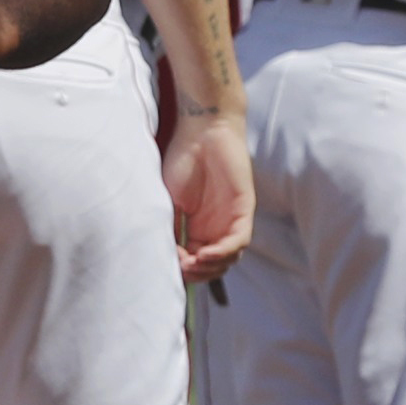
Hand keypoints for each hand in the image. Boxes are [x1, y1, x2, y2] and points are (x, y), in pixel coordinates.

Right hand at [160, 102, 254, 278]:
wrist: (201, 130)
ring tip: (191, 264)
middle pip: (213, 266)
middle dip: (196, 274)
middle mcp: (216, 228)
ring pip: (228, 259)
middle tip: (180, 270)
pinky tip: (204, 255)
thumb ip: (168, 227)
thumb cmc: (182, 159)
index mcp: (198, 228)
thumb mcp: (167, 200)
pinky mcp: (243, 210)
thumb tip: (162, 256)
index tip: (166, 265)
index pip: (194, 261)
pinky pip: (238, 241)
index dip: (181, 269)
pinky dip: (222, 253)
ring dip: (210, 268)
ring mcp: (231, 220)